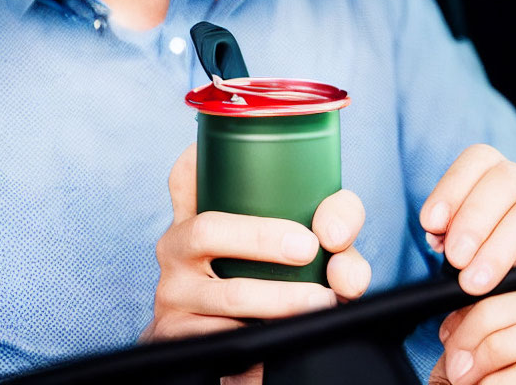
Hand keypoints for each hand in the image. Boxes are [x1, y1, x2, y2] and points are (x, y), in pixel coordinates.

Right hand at [142, 143, 370, 358]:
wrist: (229, 358)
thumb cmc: (270, 279)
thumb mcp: (298, 241)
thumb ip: (334, 227)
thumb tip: (340, 245)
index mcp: (198, 214)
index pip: (186, 175)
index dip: (199, 160)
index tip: (236, 158)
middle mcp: (178, 247)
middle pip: (208, 229)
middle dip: (262, 237)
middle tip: (309, 246)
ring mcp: (174, 293)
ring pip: (226, 292)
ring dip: (280, 299)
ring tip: (321, 301)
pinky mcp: (179, 338)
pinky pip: (223, 337)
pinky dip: (262, 340)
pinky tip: (287, 338)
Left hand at [420, 144, 515, 294]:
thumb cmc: (485, 253)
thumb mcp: (463, 235)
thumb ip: (447, 229)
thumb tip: (437, 234)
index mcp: (499, 170)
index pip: (478, 158)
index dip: (451, 187)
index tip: (430, 223)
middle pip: (505, 179)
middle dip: (473, 219)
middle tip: (454, 258)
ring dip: (496, 250)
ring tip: (472, 281)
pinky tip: (508, 282)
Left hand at [429, 290, 515, 383]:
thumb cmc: (494, 368)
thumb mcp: (473, 341)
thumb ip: (463, 326)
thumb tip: (449, 332)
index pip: (489, 301)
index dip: (465, 328)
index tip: (449, 348)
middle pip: (500, 329)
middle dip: (472, 356)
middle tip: (457, 374)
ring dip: (490, 379)